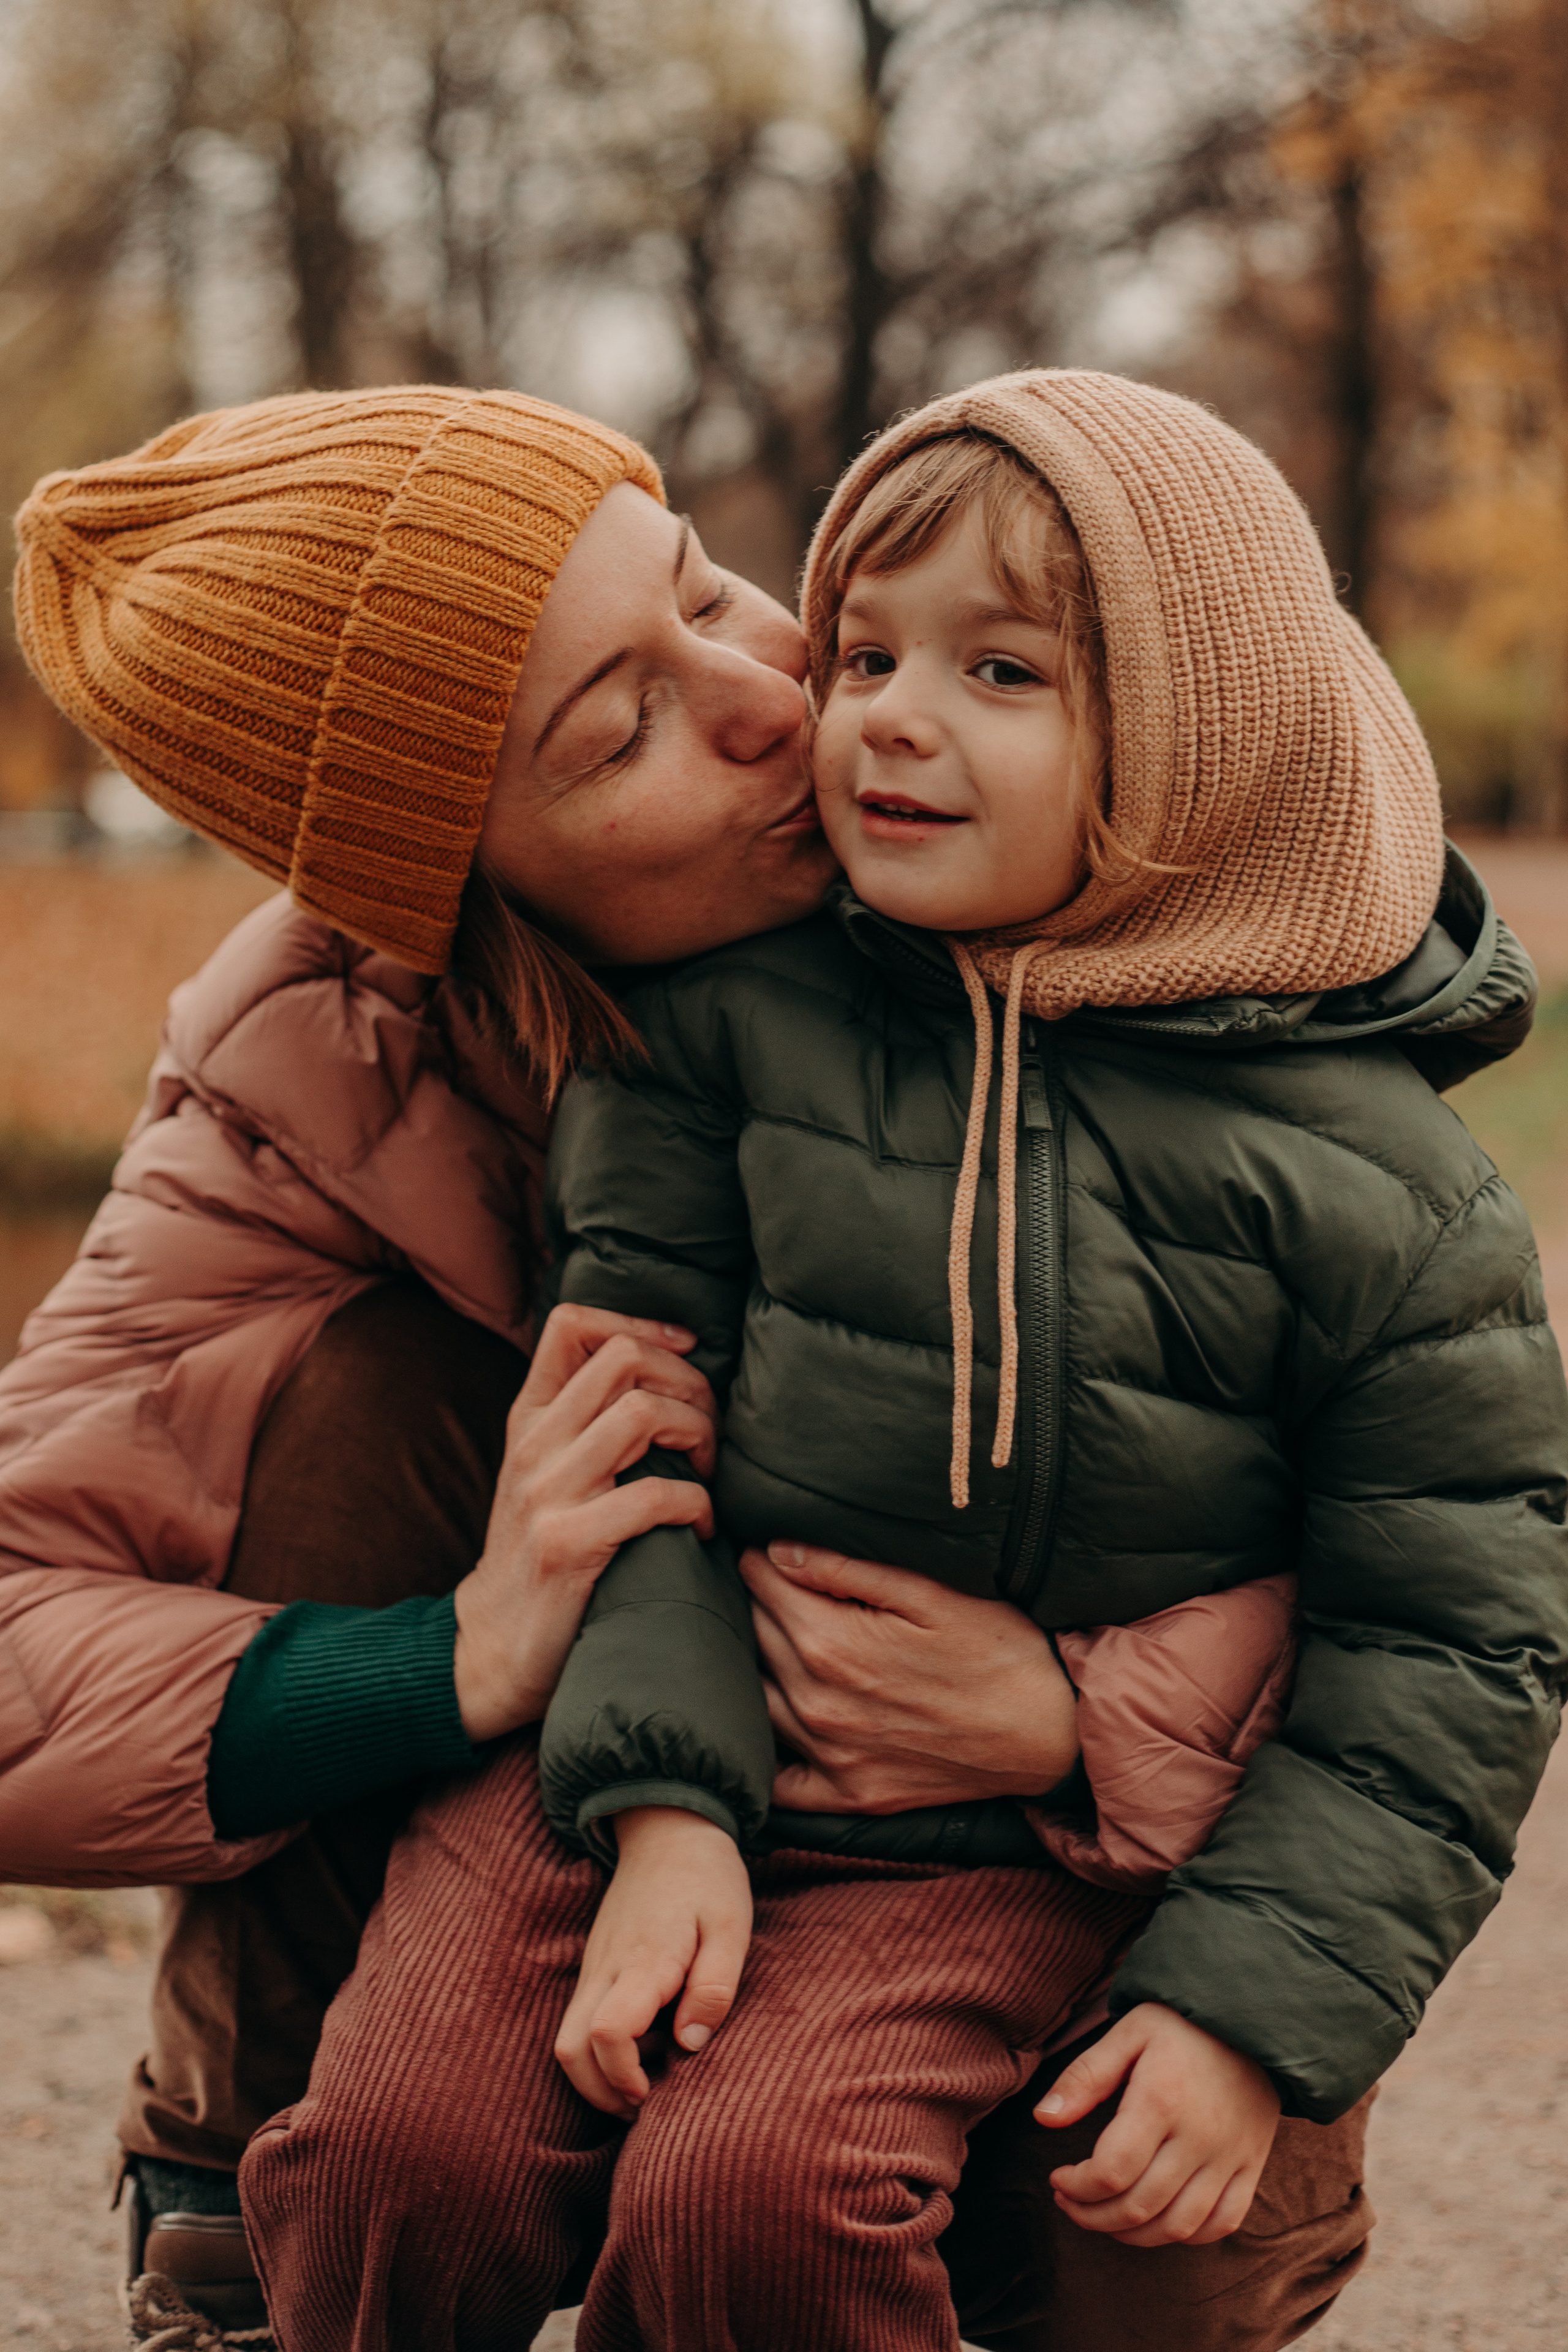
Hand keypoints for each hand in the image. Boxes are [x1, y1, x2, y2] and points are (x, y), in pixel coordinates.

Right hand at [452, 1304, 718, 1741]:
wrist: (490, 1648)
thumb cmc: (538, 1556)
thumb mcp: (543, 1473)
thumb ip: (583, 1421)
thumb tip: (660, 1372)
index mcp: (530, 1419)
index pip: (573, 1324)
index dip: (640, 1325)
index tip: (685, 1352)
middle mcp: (535, 1445)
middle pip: (624, 1360)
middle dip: (688, 1383)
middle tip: (707, 1431)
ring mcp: (547, 1494)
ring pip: (643, 1414)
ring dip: (697, 1435)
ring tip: (705, 1472)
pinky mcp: (567, 1545)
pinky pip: (655, 1496)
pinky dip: (697, 1505)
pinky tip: (700, 1526)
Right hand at [554, 1807, 752, 2119]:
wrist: (667, 1830)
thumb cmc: (707, 1880)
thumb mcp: (731, 1927)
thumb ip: (714, 1987)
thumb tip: (690, 2046)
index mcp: (644, 1960)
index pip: (607, 2032)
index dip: (623, 2076)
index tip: (653, 2092)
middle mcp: (606, 1968)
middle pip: (570, 2050)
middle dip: (600, 2092)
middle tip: (647, 2102)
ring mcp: (594, 1967)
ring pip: (567, 2039)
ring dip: (597, 2075)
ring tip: (648, 2079)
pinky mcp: (595, 1967)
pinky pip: (579, 2021)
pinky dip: (600, 2050)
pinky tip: (646, 2043)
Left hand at [743, 1542, 1078, 1811]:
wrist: (1050, 1734)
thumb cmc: (999, 1650)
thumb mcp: (932, 1592)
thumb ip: (847, 1569)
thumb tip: (777, 1551)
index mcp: (833, 1645)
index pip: (761, 1585)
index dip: (759, 1558)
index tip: (766, 1547)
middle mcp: (818, 1705)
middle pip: (752, 1637)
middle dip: (756, 1603)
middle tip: (771, 1584)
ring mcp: (832, 1757)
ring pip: (755, 1700)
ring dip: (755, 1666)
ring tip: (775, 1639)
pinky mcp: (850, 1796)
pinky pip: (780, 1784)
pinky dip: (767, 1754)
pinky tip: (775, 1724)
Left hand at [1040, 2003, 1280, 2245]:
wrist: (1251, 2018)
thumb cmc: (1181, 2024)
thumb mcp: (1128, 2032)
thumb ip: (1084, 2076)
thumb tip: (1043, 2118)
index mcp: (1161, 2100)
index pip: (1111, 2171)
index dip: (1077, 2187)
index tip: (1058, 2178)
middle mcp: (1199, 2137)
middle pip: (1139, 2207)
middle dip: (1092, 2215)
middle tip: (1070, 2202)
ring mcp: (1230, 2156)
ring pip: (1177, 2226)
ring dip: (1132, 2234)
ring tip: (1104, 2215)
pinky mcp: (1251, 2165)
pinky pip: (1222, 2223)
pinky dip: (1187, 2235)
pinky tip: (1157, 2221)